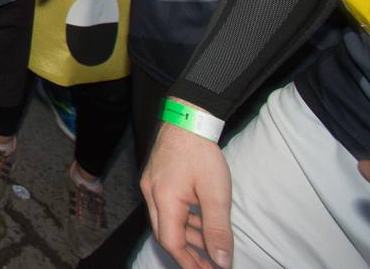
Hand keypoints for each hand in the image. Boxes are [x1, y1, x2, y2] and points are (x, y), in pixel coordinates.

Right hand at [140, 117, 233, 268]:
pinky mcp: (156, 178)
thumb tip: (222, 260)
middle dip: (188, 253)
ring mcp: (151, 185)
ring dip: (187, 236)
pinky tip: (199, 222)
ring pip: (165, 221)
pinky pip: (166, 207)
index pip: (172, 242)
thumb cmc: (201, 152)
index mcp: (164, 200)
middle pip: (165, 234)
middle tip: (210, 265)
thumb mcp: (216, 194)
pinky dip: (183, 220)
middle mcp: (151, 194)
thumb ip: (218, 229)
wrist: (188, 118)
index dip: (189, 263)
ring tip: (210, 247)